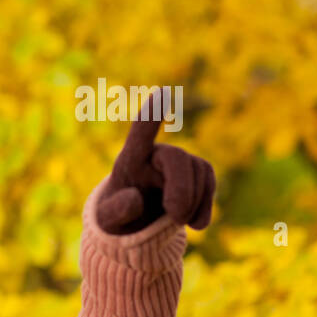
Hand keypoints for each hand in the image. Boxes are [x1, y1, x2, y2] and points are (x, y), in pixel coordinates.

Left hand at [96, 88, 215, 233]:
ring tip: (176, 221)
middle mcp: (155, 153)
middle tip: (176, 217)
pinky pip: (209, 181)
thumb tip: (135, 199)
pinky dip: (204, 206)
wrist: (136, 222)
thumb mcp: (107, 221)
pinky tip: (195, 224)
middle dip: (181, 190)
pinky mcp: (197, 172)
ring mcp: (179, 161)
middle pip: (177, 159)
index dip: (152, 114)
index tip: (163, 92)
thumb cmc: (115, 216)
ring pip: (198, 171)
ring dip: (192, 202)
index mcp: (129, 160)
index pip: (140, 132)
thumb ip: (116, 211)